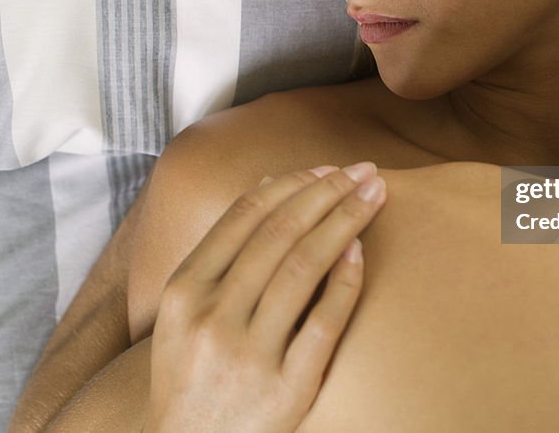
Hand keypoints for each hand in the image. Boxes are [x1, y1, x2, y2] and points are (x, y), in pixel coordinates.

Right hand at [143, 163, 385, 432]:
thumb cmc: (192, 373)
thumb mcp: (183, 314)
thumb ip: (222, 251)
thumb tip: (268, 182)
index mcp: (183, 292)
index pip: (245, 216)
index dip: (293, 182)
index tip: (329, 167)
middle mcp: (211, 319)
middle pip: (280, 233)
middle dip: (328, 192)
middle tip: (364, 171)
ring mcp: (248, 356)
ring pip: (304, 267)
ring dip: (345, 222)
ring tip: (375, 196)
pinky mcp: (286, 391)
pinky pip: (324, 323)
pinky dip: (346, 281)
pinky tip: (362, 252)